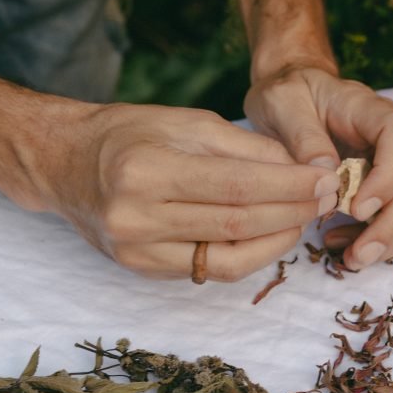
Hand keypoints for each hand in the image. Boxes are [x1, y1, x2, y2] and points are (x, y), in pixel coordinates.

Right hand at [39, 102, 339, 280]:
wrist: (66, 165)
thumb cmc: (128, 134)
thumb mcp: (185, 121)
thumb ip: (244, 148)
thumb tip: (302, 170)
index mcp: (145, 170)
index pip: (236, 186)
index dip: (289, 186)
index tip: (326, 178)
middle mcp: (136, 217)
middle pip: (235, 224)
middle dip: (291, 212)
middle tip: (326, 198)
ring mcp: (136, 252)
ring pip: (226, 260)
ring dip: (275, 241)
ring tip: (303, 218)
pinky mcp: (141, 271)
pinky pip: (208, 270)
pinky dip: (247, 255)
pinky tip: (269, 236)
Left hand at [244, 66, 392, 267]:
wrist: (292, 95)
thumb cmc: (288, 94)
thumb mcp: (282, 103)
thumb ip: (302, 134)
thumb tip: (328, 176)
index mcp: (369, 109)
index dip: (388, 175)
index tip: (358, 208)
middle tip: (360, 253)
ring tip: (354, 260)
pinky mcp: (387, 184)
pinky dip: (379, 238)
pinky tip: (344, 246)